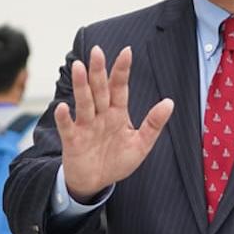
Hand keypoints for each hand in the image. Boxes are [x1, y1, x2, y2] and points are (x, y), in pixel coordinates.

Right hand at [55, 46, 174, 201]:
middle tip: (97, 51)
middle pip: (99, 90)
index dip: (122, 70)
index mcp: (117, 113)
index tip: (127, 51)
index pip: (120, 87)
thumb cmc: (117, 161)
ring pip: (84, 103)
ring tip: (79, 67)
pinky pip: (68, 127)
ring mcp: (85, 126)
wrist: (96, 183)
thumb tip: (169, 102)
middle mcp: (100, 115)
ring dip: (81, 86)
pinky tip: (64, 107)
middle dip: (99, 71)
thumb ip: (153, 124)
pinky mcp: (73, 140)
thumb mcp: (140, 144)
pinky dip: (64, 118)